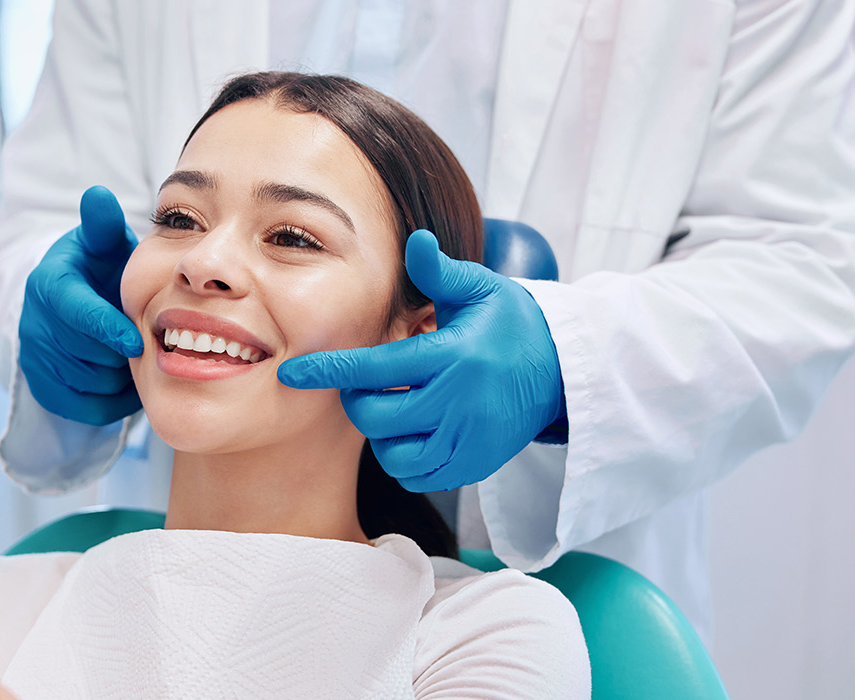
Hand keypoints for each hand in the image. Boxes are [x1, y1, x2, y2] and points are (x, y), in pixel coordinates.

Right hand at [18, 186, 144, 425]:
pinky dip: (112, 401)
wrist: (73, 303)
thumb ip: (104, 224)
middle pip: (86, 353)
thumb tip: (98, 195)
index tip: (137, 341)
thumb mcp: (102, 244)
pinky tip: (124, 379)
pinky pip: (85, 408)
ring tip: (134, 357)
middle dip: (120, 352)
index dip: (107, 330)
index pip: (76, 313)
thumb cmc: (98, 270)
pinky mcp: (42, 387)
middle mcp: (33, 322)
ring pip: (89, 383)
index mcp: (48, 284)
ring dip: (120, 376)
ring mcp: (35, 358)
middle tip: (145, 342)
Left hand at [277, 230, 564, 492]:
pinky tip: (413, 431)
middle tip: (369, 383)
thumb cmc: (511, 323)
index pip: (375, 369)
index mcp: (453, 356)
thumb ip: (439, 272)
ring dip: (381, 432)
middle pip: (376, 416)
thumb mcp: (481, 289)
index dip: (328, 372)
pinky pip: (418, 475)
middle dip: (358, 400)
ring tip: (396, 405)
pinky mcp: (475, 465)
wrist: (562, 371)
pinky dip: (404, 458)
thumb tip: (415, 240)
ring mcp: (468, 440)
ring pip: (393, 453)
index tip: (292, 373)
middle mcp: (459, 403)